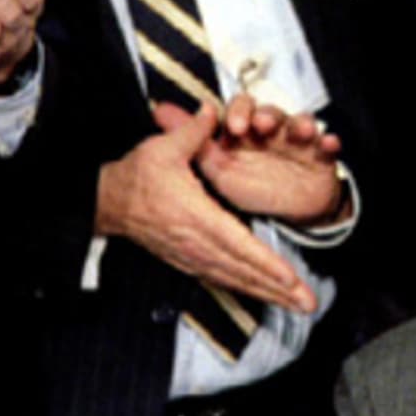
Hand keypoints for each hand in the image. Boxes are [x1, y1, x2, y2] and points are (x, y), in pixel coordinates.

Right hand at [95, 102, 315, 311]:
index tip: (290, 278)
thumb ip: (193, 131)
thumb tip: (213, 111)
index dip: (265, 263)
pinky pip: (222, 280)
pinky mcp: (187, 262)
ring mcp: (191, 257)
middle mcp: (196, 244)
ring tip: (297, 304)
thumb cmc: (137, 176)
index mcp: (195, 217)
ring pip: (235, 280)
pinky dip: (247, 289)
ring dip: (268, 295)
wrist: (107, 202)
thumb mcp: (163, 148)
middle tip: (308, 303)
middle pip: (243, 271)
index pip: (238, 243)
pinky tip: (267, 295)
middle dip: (278, 289)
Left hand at [175, 93, 344, 225]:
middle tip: (262, 126)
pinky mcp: (319, 155)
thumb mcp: (218, 170)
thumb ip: (192, 140)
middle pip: (271, 111)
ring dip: (300, 123)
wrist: (289, 212)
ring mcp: (296, 141)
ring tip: (300, 131)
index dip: (238, 112)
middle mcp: (271, 132)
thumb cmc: (252, 188)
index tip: (233, 127)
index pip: (240, 108)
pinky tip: (327, 143)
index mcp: (245, 133)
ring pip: (299, 122)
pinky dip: (329, 141)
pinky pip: (328, 144)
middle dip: (267, 115)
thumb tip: (160, 111)